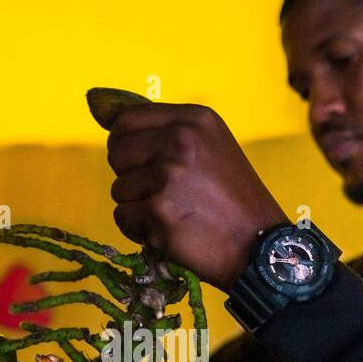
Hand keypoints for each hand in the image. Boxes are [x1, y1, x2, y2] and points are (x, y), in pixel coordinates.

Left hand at [106, 102, 290, 290]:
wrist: (260, 246)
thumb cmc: (232, 200)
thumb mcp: (210, 147)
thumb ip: (166, 131)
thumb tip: (103, 115)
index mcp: (194, 119)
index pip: (126, 118)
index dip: (124, 143)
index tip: (141, 163)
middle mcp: (181, 140)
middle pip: (117, 152)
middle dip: (132, 176)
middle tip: (166, 194)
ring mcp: (169, 174)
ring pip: (119, 188)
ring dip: (138, 206)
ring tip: (173, 214)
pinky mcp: (159, 210)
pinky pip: (123, 217)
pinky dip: (139, 230)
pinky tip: (168, 232)